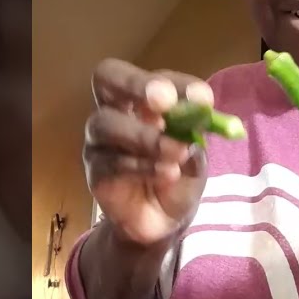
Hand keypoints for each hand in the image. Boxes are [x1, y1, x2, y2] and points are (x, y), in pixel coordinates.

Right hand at [83, 61, 211, 245]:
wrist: (165, 221)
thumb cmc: (179, 174)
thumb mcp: (196, 152)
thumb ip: (195, 132)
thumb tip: (200, 114)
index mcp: (143, 99)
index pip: (153, 77)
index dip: (177, 84)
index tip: (203, 99)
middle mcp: (115, 111)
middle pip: (106, 77)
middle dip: (135, 84)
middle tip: (164, 101)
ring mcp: (100, 141)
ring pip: (107, 123)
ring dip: (145, 137)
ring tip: (176, 153)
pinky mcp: (96, 172)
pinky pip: (111, 163)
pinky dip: (142, 166)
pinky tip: (167, 173)